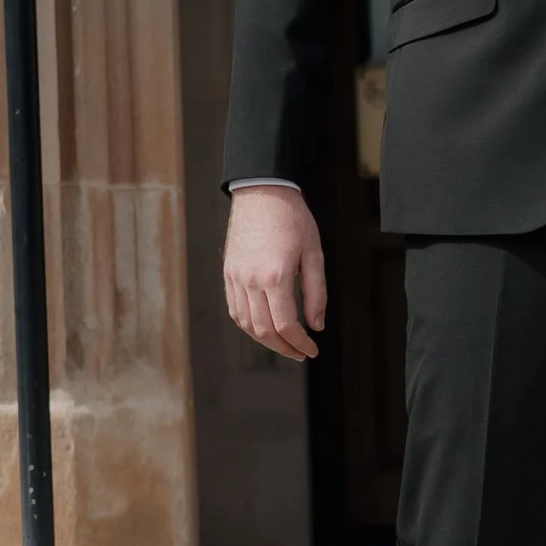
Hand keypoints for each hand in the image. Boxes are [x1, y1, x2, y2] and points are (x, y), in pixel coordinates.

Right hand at [224, 188, 326, 360]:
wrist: (262, 192)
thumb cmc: (292, 219)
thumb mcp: (314, 253)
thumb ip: (316, 293)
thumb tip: (316, 325)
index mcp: (275, 276)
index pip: (286, 325)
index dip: (300, 343)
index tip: (312, 349)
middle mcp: (251, 280)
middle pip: (264, 330)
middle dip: (284, 348)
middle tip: (301, 353)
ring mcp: (236, 278)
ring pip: (246, 324)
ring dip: (265, 340)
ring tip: (284, 345)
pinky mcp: (229, 273)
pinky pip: (235, 309)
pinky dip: (249, 326)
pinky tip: (264, 328)